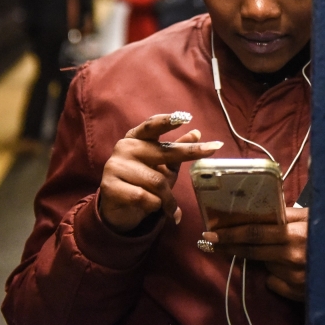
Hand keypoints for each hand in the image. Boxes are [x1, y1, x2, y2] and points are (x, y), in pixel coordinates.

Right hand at [99, 114, 221, 232]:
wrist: (118, 208)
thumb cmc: (143, 181)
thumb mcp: (162, 164)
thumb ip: (176, 148)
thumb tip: (197, 133)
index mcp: (136, 137)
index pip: (152, 126)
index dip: (167, 121)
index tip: (185, 117)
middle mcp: (125, 147)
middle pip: (164, 152)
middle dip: (190, 152)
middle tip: (214, 148)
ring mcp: (115, 165)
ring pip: (157, 182)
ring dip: (168, 198)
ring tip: (169, 206)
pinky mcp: (110, 186)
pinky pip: (144, 197)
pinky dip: (155, 206)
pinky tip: (152, 208)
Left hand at [202, 207, 307, 301]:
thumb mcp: (312, 216)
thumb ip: (288, 213)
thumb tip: (261, 206)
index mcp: (296, 231)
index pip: (255, 231)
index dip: (231, 232)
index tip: (211, 232)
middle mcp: (294, 253)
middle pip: (252, 248)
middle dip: (230, 245)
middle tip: (210, 242)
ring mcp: (295, 274)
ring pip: (264, 264)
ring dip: (263, 257)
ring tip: (277, 250)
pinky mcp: (297, 290)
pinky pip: (275, 281)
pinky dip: (276, 275)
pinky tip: (290, 268)